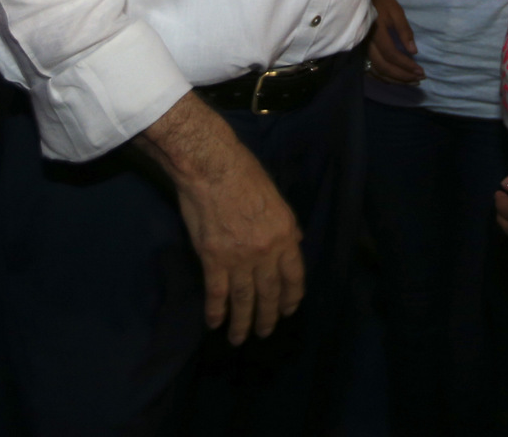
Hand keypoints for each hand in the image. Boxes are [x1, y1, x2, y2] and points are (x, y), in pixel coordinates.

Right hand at [175, 139, 304, 343]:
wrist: (212, 169)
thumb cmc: (245, 175)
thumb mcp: (276, 199)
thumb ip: (285, 227)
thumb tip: (294, 245)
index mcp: (285, 234)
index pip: (294, 276)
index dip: (292, 297)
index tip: (289, 310)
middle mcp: (266, 251)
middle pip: (270, 293)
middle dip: (268, 317)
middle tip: (265, 332)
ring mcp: (239, 258)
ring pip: (244, 300)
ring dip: (242, 323)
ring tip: (240, 338)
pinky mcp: (213, 259)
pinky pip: (216, 293)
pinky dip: (215, 311)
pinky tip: (215, 323)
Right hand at [367, 0, 422, 83]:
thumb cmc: (382, 1)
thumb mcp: (396, 11)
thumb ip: (404, 31)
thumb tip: (414, 52)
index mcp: (377, 33)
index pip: (392, 55)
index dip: (406, 65)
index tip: (421, 71)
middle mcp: (367, 44)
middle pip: (384, 67)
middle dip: (402, 75)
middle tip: (419, 78)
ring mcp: (362, 48)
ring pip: (376, 70)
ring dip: (394, 79)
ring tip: (411, 81)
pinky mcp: (361, 50)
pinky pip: (371, 68)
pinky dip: (383, 77)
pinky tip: (394, 78)